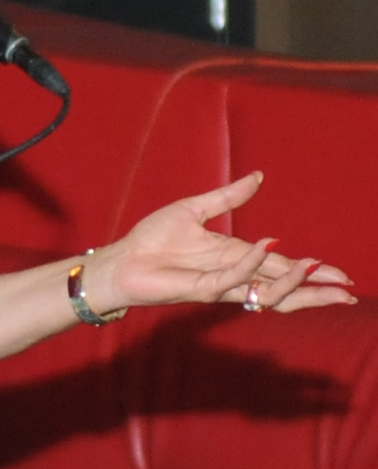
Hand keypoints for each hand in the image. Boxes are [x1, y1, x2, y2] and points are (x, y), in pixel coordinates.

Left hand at [93, 172, 356, 313]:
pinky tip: (267, 248)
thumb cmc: (152, 238)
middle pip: (282, 286)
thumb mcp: (194, 209)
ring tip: (315, 268)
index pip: (280, 266)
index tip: (341, 275)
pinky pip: (232, 279)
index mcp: (233, 255)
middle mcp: (231, 273)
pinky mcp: (200, 289)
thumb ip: (228, 196)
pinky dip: (251, 264)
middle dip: (315, 288)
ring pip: (265, 292)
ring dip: (292, 282)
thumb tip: (258, 176)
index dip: (310, 271)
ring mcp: (218, 284)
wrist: (121, 258)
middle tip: (347, 291)